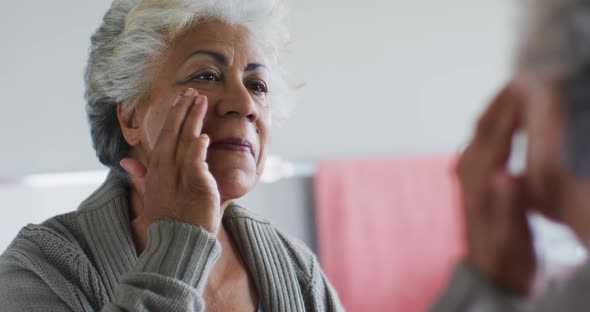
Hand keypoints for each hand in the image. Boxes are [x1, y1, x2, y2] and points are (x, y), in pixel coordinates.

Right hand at [120, 88, 221, 234]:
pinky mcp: (196, 186)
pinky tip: (203, 135)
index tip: (180, 100)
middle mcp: (164, 170)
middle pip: (172, 133)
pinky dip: (198, 148)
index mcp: (155, 170)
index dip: (172, 117)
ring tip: (201, 101)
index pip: (163, 136)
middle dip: (182, 110)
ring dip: (193, 119)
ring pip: (185, 141)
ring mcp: (179, 177)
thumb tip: (126, 160)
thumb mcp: (151, 194)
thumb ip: (140, 175)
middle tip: (192, 92)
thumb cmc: (168, 219)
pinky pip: (195, 162)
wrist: (178, 243)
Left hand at [457, 83, 534, 295]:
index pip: (494, 135)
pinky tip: (515, 117)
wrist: (490, 273)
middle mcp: (466, 171)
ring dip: (501, 108)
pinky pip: (486, 139)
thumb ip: (506, 205)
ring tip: (523, 87)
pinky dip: (500, 122)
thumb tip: (504, 174)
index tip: (529, 83)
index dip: (511, 108)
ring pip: (483, 129)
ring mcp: (467, 172)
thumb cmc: (505, 256)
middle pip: (484, 125)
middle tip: (528, 74)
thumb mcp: (510, 236)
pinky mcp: (473, 175)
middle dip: (504, 100)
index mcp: (476, 181)